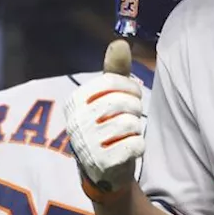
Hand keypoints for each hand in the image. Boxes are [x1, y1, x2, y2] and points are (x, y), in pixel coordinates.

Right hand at [64, 39, 146, 196]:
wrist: (104, 172)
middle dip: (135, 110)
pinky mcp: (102, 163)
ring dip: (137, 129)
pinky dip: (139, 146)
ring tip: (127, 135)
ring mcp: (86, 144)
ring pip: (131, 124)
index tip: (130, 98)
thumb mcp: (109, 96)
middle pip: (124, 103)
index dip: (131, 89)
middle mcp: (75, 121)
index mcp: (74, 101)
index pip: (114, 82)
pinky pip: (135, 144)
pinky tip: (129, 150)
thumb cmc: (108, 126)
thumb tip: (120, 43)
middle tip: (129, 119)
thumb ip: (115, 70)